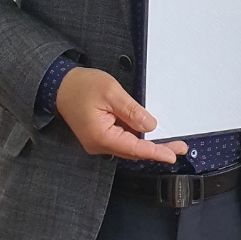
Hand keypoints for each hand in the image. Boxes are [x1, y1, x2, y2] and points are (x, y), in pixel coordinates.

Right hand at [56, 67, 188, 162]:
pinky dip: (138, 139)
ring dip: (149, 145)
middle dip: (157, 149)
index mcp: (101, 136)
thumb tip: (150, 126)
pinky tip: (151, 136)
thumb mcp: (111, 92)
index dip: (155, 152)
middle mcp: (99, 144)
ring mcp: (99, 141)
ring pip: (129, 147)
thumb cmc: (82, 85)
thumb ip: (131, 111)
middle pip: (133, 151)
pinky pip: (122, 140)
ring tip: (171, 143)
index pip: (134, 148)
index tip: (172, 155)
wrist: (60, 84)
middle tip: (180, 148)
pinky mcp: (100, 135)